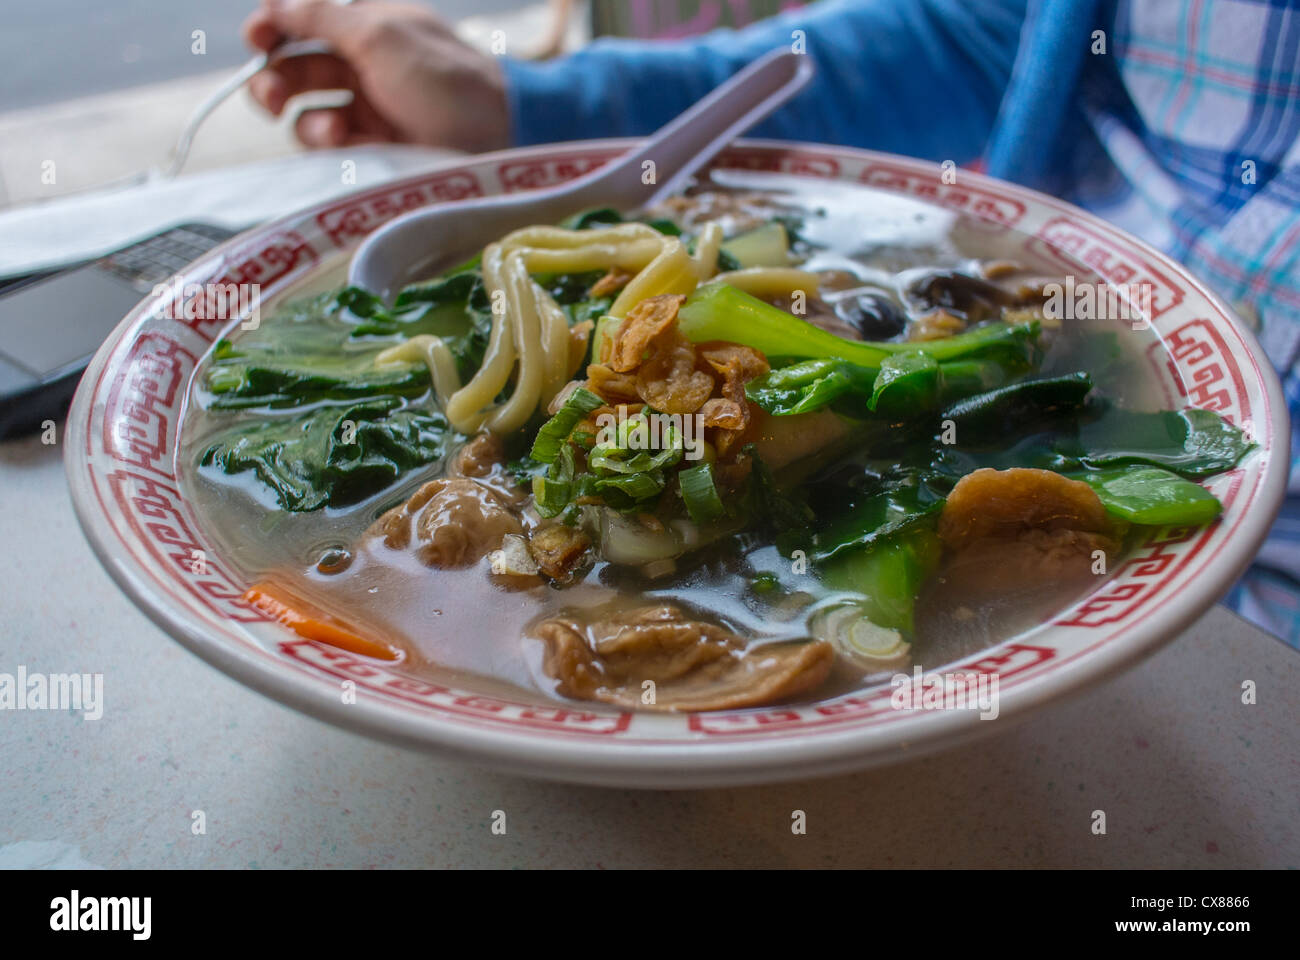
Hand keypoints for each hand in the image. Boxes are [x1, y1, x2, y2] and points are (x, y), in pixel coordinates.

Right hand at [242, 0, 508, 151]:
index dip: (272, 26)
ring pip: (307, 111)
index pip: (303, 18)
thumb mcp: (379, 35)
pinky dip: (332, 143)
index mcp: (366, 21)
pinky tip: (348, 143)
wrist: (497, 136)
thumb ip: (321, 16)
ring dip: (305, 118)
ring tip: (329, 129)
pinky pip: (333, 144)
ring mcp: (369, 106)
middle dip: (274, 79)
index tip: (256, 39)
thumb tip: (275, 3)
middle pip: (294, 68)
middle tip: (271, 96)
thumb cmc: (444, 77)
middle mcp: (363, 61)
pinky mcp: (376, 146)